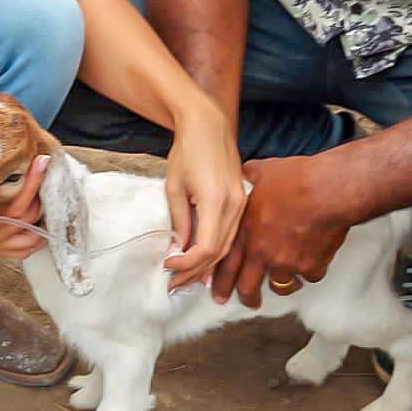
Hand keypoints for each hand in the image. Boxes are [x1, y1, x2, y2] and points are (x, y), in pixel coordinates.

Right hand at [0, 157, 48, 269]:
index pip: (15, 200)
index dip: (31, 179)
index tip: (40, 160)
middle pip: (29, 216)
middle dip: (42, 192)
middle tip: (46, 169)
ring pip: (31, 236)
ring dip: (42, 217)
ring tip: (46, 194)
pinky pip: (21, 251)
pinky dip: (34, 239)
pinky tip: (36, 223)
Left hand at [162, 102, 246, 288]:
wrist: (208, 126)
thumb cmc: (187, 152)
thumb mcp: (174, 187)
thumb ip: (179, 221)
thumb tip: (179, 250)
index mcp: (216, 200)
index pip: (207, 247)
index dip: (188, 263)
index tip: (169, 265)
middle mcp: (234, 204)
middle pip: (219, 252)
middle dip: (196, 271)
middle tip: (174, 284)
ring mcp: (243, 203)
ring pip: (228, 246)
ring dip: (207, 265)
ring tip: (187, 280)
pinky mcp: (243, 201)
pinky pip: (233, 234)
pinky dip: (218, 251)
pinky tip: (206, 264)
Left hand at [212, 154, 350, 307]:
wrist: (328, 190)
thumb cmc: (296, 179)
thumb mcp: (262, 171)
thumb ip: (249, 177)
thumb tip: (245, 172)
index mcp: (247, 232)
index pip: (226, 264)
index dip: (220, 280)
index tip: (217, 291)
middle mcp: (264, 252)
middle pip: (249, 286)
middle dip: (247, 297)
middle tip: (248, 301)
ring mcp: (288, 262)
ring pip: (280, 285)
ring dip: (280, 284)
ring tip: (283, 280)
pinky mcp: (312, 266)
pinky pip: (309, 276)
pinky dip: (309, 271)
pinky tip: (311, 261)